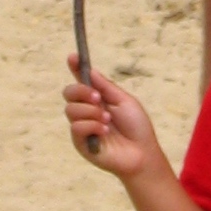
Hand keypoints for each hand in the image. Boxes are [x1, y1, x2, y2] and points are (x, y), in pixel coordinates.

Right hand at [64, 60, 162, 177]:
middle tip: (97, 98)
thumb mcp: (124, 101)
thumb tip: (90, 70)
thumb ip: (106, 87)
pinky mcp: (80, 143)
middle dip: (81, 91)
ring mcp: (82, 127)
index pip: (81, 80)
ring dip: (91, 112)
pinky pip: (76, 127)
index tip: (72, 57)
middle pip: (69, 93)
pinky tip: (105, 131)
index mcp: (97, 98)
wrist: (142, 153)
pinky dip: (91, 126)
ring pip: (71, 110)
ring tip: (107, 120)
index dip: (75, 68)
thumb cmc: (136, 127)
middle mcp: (87, 111)